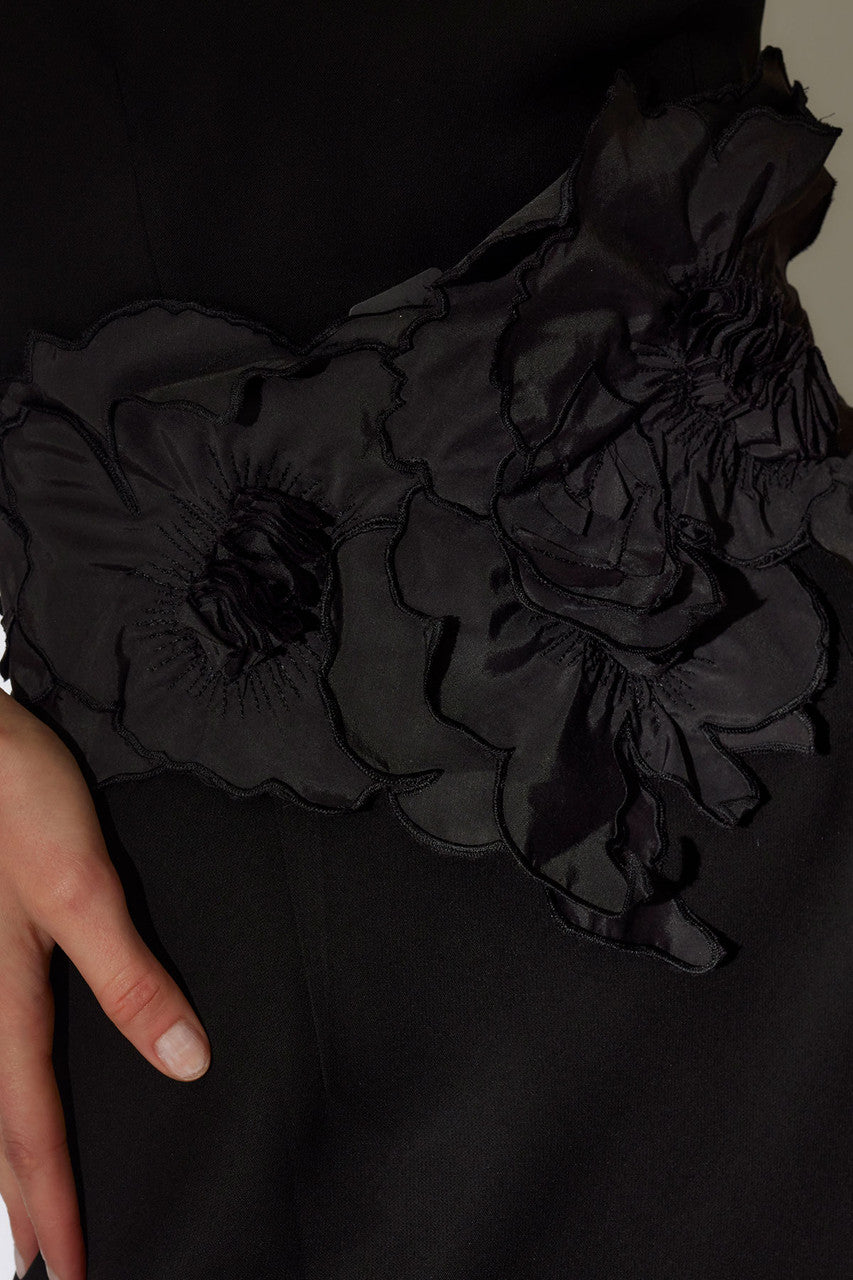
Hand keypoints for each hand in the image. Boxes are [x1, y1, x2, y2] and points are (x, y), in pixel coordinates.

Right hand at [0, 689, 210, 1279]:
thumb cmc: (20, 806)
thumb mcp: (84, 891)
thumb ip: (129, 977)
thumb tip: (186, 1062)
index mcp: (7, 1005)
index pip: (34, 1132)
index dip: (57, 1207)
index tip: (77, 1272)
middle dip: (27, 1204)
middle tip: (53, 1266)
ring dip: (7, 1162)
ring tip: (29, 1215)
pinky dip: (4, 1104)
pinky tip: (14, 1103)